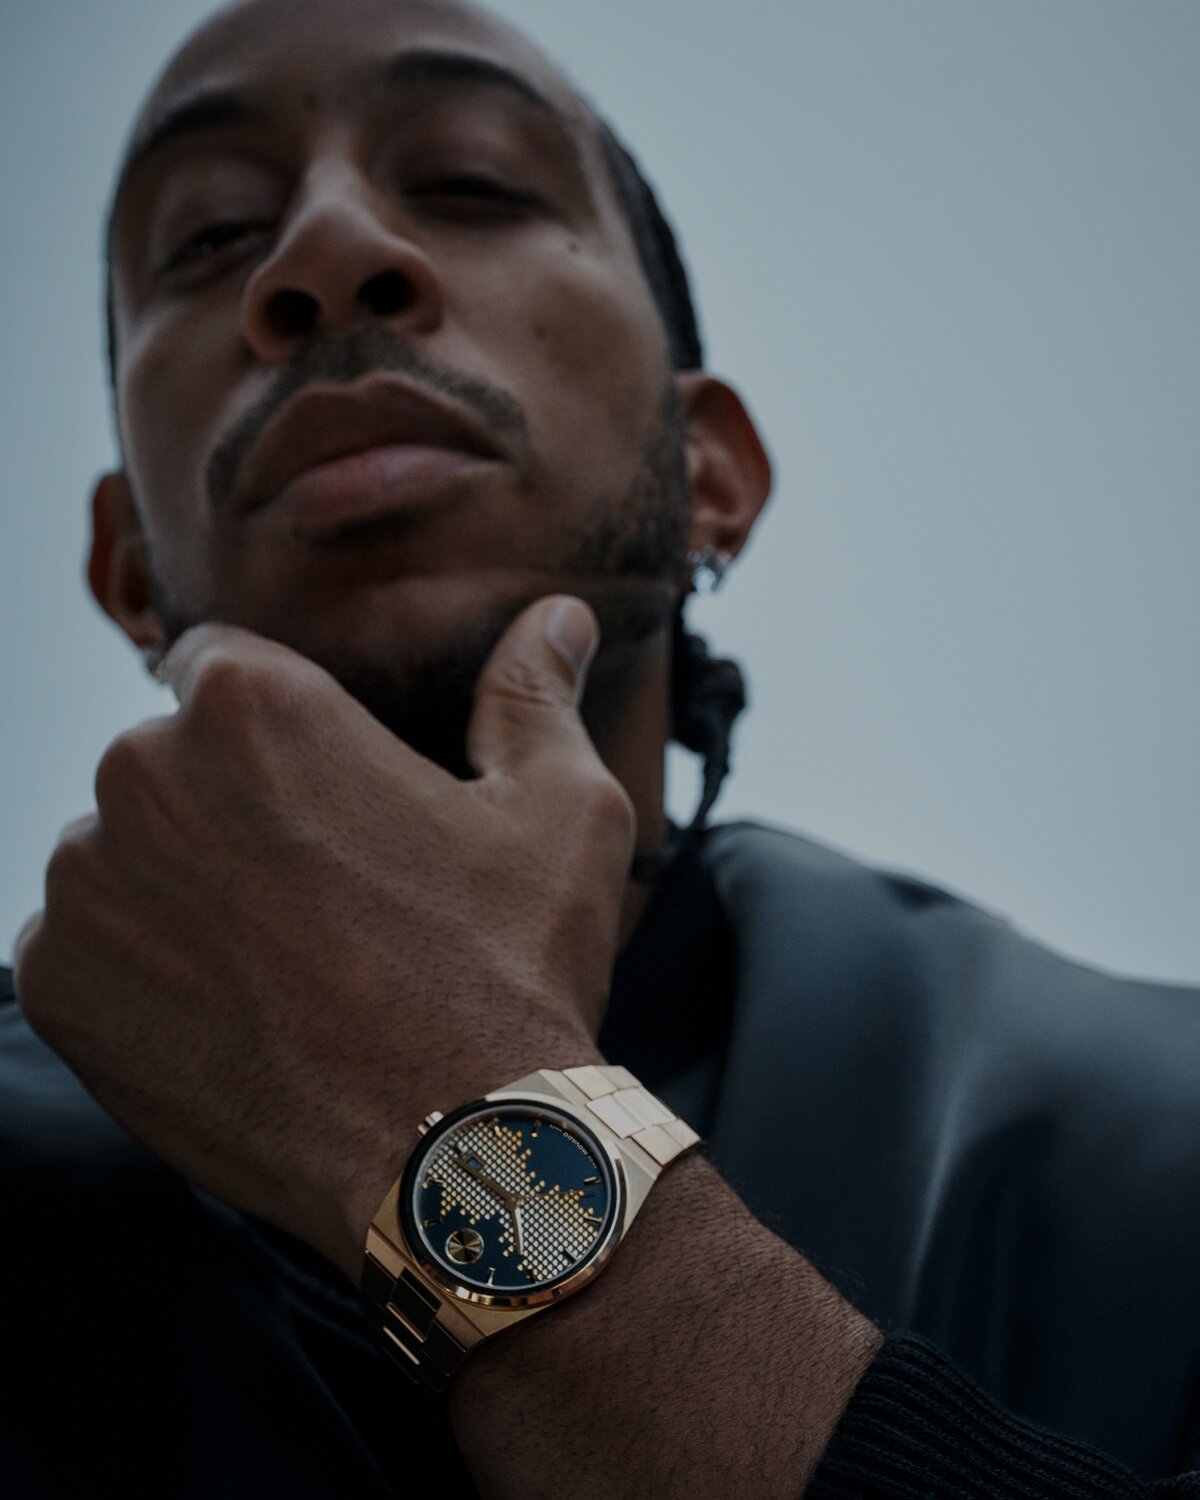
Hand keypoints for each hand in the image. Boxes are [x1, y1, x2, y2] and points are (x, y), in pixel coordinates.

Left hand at [15, 596, 634, 1279]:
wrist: (453, 1152)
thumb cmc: (510, 964)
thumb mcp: (559, 810)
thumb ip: (533, 695)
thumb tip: (557, 615)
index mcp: (252, 704)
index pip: (220, 664)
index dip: (278, 725)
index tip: (323, 790)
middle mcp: (141, 774)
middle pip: (169, 760)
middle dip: (230, 805)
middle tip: (322, 889)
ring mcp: (85, 886)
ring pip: (123, 854)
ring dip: (181, 886)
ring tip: (282, 959)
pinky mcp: (54, 987)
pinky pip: (84, 945)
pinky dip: (140, 968)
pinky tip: (234, 1010)